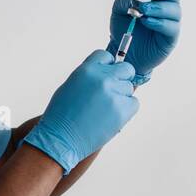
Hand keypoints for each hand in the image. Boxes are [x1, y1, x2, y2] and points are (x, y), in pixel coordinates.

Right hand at [22, 50, 138, 173]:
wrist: (61, 139)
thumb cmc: (62, 115)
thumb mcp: (71, 86)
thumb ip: (90, 77)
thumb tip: (106, 72)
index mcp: (87, 70)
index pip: (106, 56)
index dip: (108, 66)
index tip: (107, 75)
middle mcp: (102, 79)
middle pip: (126, 69)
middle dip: (122, 78)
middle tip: (113, 92)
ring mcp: (113, 94)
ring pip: (129, 88)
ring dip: (122, 97)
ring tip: (105, 110)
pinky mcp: (122, 110)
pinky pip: (134, 104)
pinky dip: (126, 110)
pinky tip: (111, 117)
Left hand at [107, 0, 179, 84]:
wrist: (125, 53)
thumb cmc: (124, 28)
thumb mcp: (118, 11)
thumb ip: (124, 0)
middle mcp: (165, 6)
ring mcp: (171, 21)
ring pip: (174, 9)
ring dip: (158, 7)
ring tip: (142, 11)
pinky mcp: (171, 36)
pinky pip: (171, 26)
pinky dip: (159, 22)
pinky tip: (147, 21)